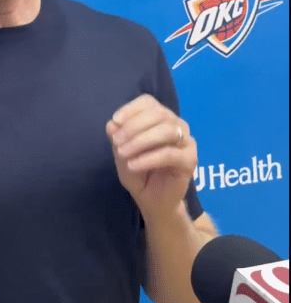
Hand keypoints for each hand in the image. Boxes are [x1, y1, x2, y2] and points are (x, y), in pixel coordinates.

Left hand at [106, 94, 197, 221]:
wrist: (152, 200)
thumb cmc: (138, 172)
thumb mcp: (122, 153)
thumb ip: (118, 138)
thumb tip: (111, 124)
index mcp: (160, 118)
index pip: (148, 102)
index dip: (131, 109)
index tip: (115, 121)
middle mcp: (176, 125)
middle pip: (159, 114)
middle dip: (134, 126)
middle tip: (117, 142)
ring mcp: (186, 142)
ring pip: (166, 131)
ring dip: (141, 141)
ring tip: (123, 153)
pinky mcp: (190, 160)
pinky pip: (170, 154)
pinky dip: (148, 158)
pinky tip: (133, 165)